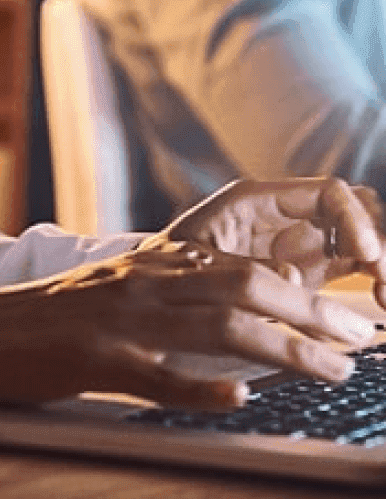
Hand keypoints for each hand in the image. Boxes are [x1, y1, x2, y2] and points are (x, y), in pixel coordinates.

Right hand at [0, 231, 381, 414]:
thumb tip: (234, 330)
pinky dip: (199, 385)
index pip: (243, 266)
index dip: (304, 291)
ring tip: (331, 371)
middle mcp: (141, 280)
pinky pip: (154, 372)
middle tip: (361, 340)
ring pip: (215, 322)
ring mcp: (118, 318)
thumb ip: (166, 302)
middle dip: (312, 313)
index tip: (349, 318)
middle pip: (246, 285)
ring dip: (283, 348)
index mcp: (148, 264)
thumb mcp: (109, 298)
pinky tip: (238, 399)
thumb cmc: (38, 324)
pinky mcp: (90, 359)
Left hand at [162, 176, 385, 306]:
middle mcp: (286, 216)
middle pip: (355, 212)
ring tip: (384, 300)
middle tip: (384, 287)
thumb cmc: (162, 273)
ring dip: (379, 264)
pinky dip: (370, 282)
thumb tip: (293, 281)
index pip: (330, 193)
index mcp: (257, 201)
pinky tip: (376, 305)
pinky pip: (352, 268)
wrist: (138, 298)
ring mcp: (300, 244)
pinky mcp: (308, 273)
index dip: (355, 220)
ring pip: (359, 239)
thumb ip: (245, 267)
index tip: (367, 257)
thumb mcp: (196, 265)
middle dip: (377, 243)